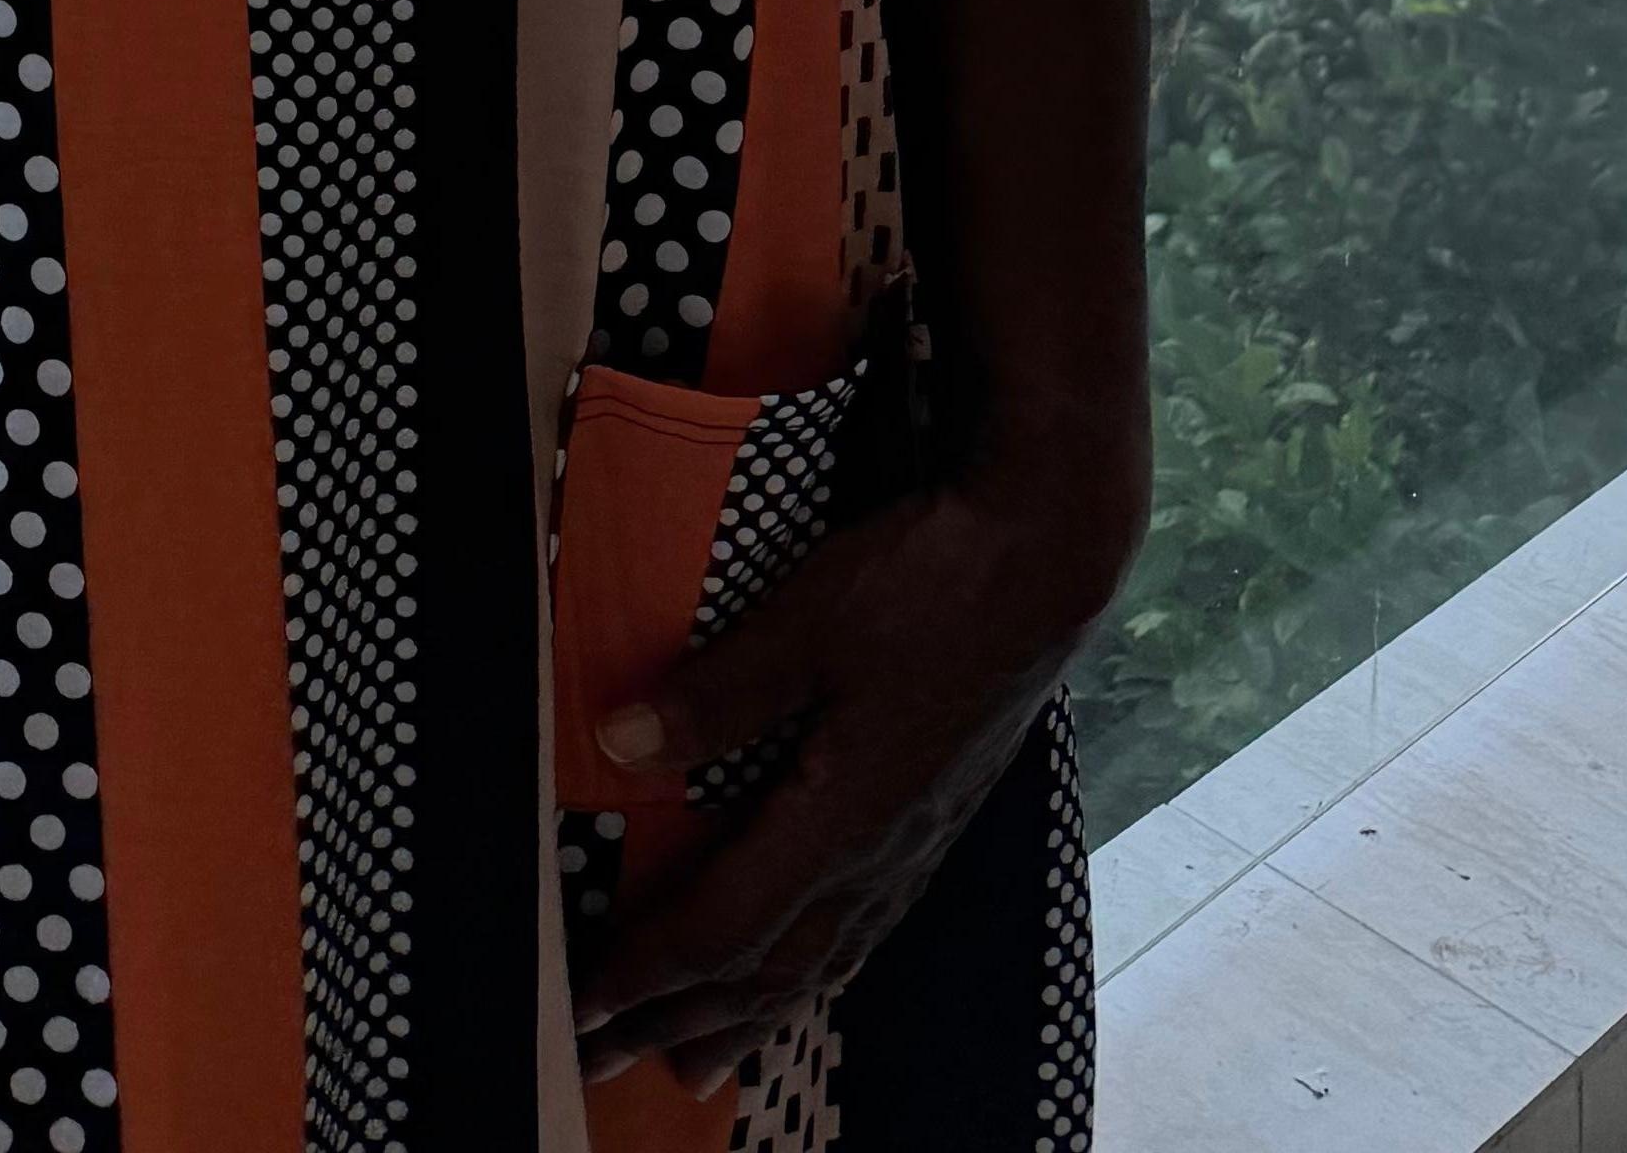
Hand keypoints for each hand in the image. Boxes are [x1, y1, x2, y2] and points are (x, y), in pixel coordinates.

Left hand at [574, 475, 1123, 1092]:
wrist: (1044, 562)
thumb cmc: (926, 583)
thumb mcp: (807, 621)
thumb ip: (716, 693)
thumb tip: (615, 745)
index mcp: (842, 821)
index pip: (724, 928)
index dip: (648, 974)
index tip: (582, 1007)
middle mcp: (879, 857)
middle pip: (766, 970)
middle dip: (678, 1022)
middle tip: (601, 1061)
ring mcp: (913, 846)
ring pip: (819, 965)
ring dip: (746, 1018)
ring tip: (694, 1064)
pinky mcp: (932, 820)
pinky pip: (858, 936)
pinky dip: (809, 978)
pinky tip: (800, 977)